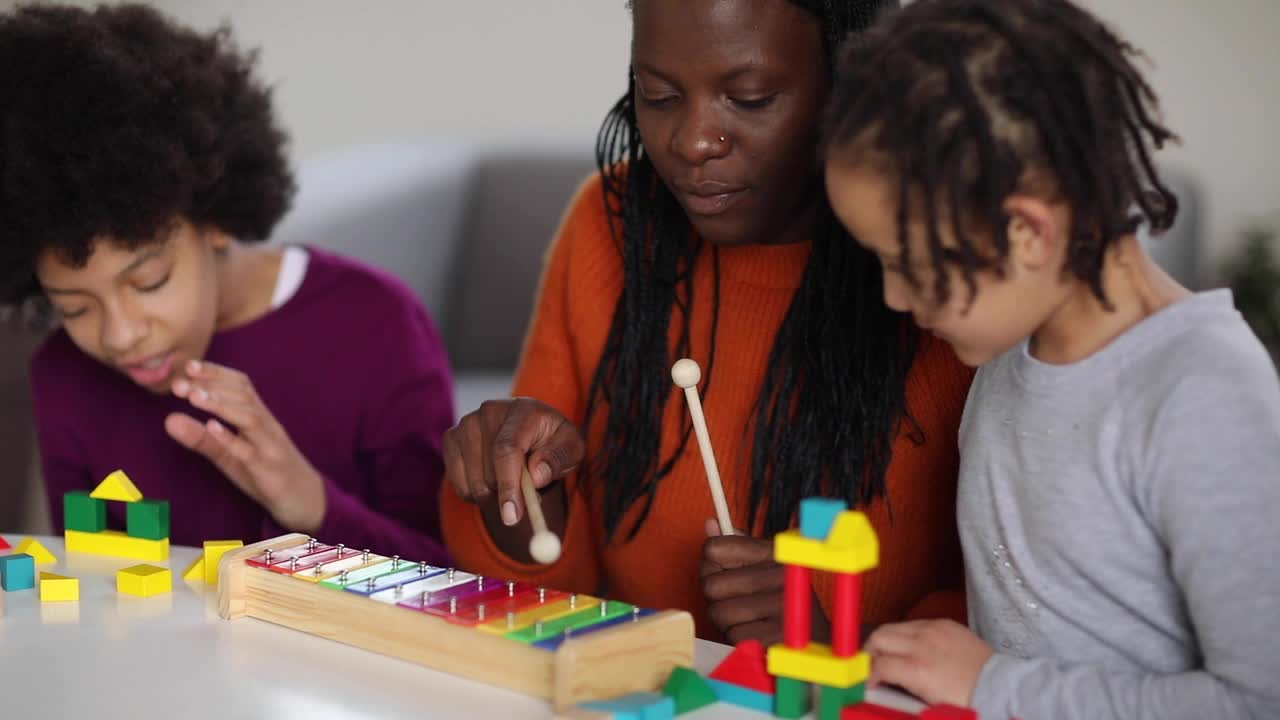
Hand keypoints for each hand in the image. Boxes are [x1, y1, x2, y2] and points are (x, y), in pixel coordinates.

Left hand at [164, 359, 325, 531]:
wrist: (305, 500)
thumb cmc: (266, 473)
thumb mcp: (230, 455)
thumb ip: (201, 438)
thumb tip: (169, 419)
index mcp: (259, 419)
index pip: (241, 387)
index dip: (217, 373)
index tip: (189, 366)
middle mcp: (268, 427)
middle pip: (244, 397)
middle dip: (212, 386)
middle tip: (180, 384)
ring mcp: (271, 448)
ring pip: (250, 419)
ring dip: (221, 406)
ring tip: (194, 398)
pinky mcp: (270, 471)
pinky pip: (251, 452)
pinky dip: (232, 439)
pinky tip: (213, 429)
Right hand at [442, 398, 582, 524]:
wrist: (531, 432)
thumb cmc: (553, 443)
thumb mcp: (571, 450)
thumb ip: (558, 459)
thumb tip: (536, 475)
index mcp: (523, 410)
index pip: (507, 449)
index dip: (508, 485)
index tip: (512, 516)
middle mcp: (490, 411)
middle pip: (488, 471)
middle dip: (506, 495)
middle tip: (524, 500)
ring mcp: (467, 422)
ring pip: (472, 481)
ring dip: (492, 495)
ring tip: (510, 482)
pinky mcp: (451, 437)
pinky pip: (457, 481)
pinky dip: (474, 492)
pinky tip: (490, 479)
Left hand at [701, 519, 787, 644]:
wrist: (816, 640)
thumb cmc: (782, 602)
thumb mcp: (764, 568)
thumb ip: (736, 548)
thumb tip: (711, 523)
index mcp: (774, 553)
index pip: (714, 549)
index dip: (712, 567)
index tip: (724, 574)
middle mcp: (780, 575)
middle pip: (711, 585)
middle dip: (718, 600)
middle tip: (739, 604)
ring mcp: (782, 605)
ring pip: (718, 613)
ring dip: (728, 623)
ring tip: (751, 620)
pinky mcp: (777, 636)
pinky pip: (732, 636)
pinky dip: (740, 640)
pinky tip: (758, 634)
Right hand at [865, 619, 993, 706]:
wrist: (999, 687)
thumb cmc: (966, 702)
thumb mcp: (929, 706)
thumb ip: (900, 694)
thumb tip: (880, 690)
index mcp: (916, 670)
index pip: (876, 665)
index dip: (866, 676)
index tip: (867, 684)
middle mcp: (921, 644)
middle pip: (878, 638)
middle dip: (869, 653)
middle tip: (872, 667)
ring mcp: (933, 630)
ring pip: (893, 627)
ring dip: (885, 642)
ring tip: (890, 657)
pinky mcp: (944, 623)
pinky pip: (914, 624)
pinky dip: (906, 635)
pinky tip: (913, 648)